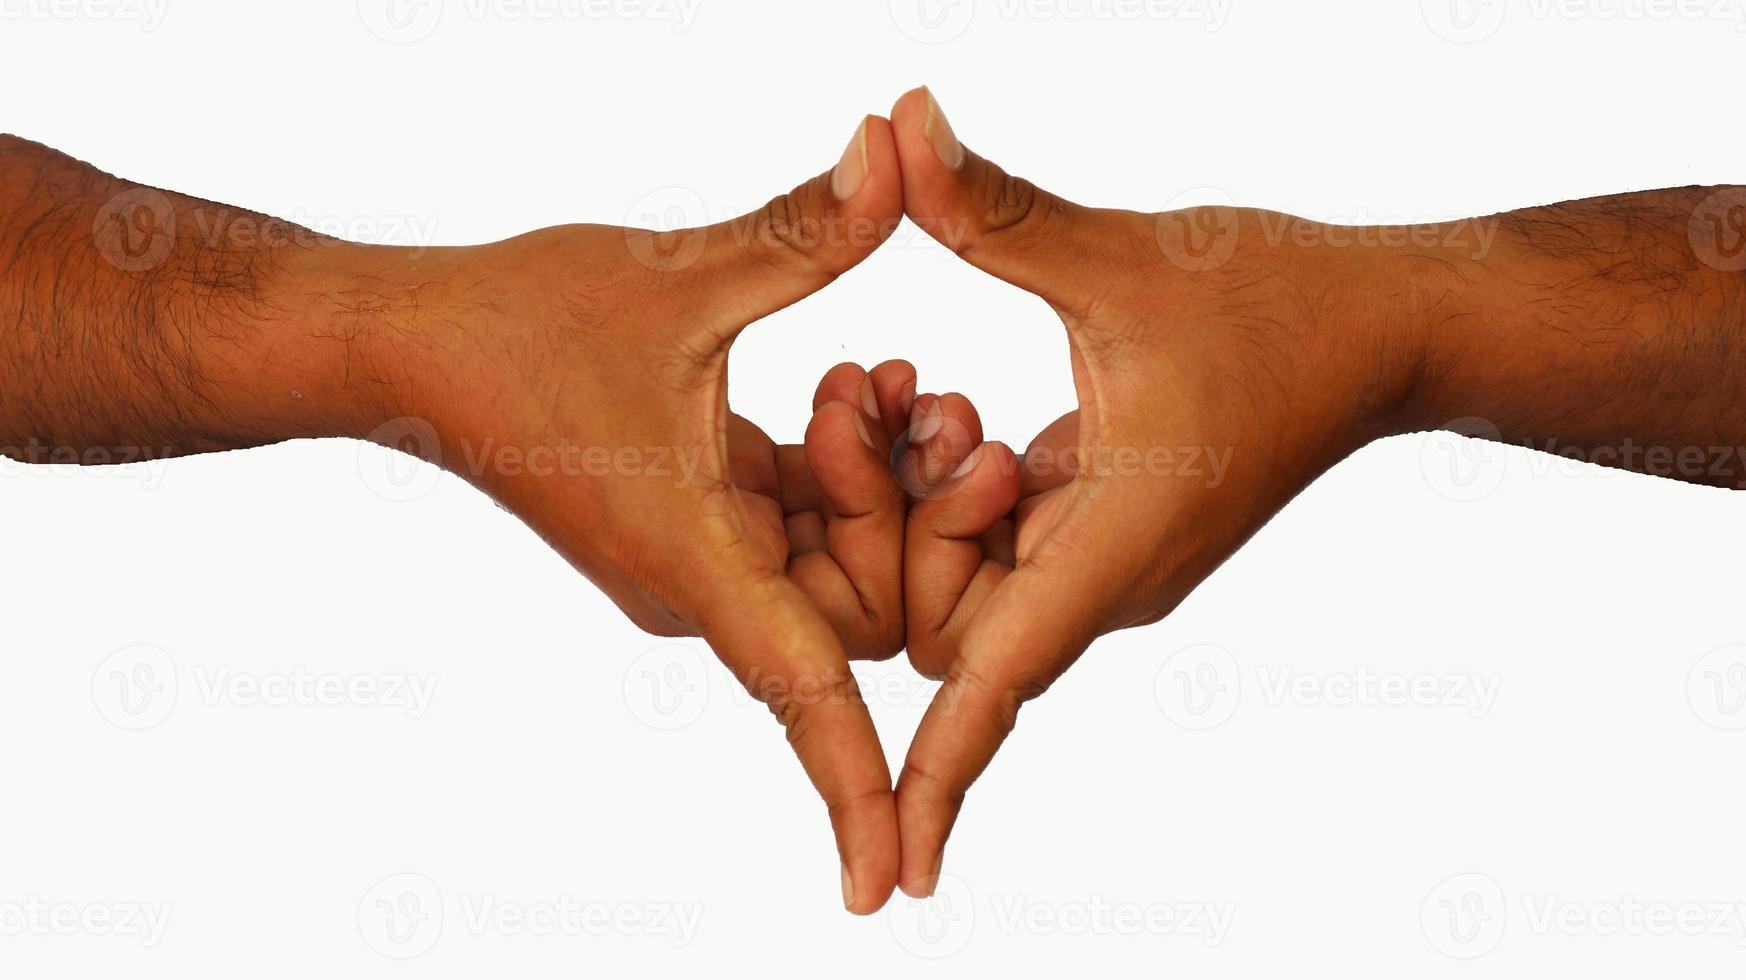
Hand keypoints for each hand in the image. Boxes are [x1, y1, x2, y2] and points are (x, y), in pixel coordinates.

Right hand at [290, 116, 913, 911]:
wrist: (409, 341)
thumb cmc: (516, 321)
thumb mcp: (677, 278)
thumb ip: (800, 233)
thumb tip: (891, 149)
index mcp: (699, 561)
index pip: (805, 699)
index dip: (858, 791)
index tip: (892, 884)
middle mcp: (704, 581)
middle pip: (864, 603)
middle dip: (919, 513)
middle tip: (949, 408)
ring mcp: (702, 553)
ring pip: (838, 555)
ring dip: (886, 476)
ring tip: (903, 378)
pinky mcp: (701, 515)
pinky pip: (804, 517)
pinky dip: (846, 462)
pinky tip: (869, 380)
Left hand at [884, 88, 1425, 893]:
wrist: (1389, 327)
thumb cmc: (1283, 301)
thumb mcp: (1124, 255)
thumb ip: (996, 211)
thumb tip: (902, 123)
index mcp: (1111, 548)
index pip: (995, 689)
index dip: (937, 778)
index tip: (896, 870)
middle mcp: (1103, 578)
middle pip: (942, 622)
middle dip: (886, 529)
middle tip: (869, 402)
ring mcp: (1103, 557)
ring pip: (964, 576)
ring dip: (918, 497)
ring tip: (905, 389)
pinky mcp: (1103, 524)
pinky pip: (996, 538)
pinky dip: (956, 484)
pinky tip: (946, 401)